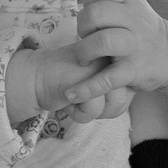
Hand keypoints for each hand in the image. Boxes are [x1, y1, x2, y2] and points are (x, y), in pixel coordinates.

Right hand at [6, 43, 132, 124]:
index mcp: (116, 55)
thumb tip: (124, 97)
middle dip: (104, 108)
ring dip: (91, 111)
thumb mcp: (98, 86)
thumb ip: (118, 90)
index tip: (93, 94)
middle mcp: (110, 54)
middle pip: (123, 98)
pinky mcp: (83, 73)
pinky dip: (78, 113)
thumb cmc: (68, 83)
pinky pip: (93, 109)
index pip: (130, 91)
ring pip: (111, 105)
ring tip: (76, 97)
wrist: (37, 74)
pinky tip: (67, 98)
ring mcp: (98, 60)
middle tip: (84, 99)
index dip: (112, 102)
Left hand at [66, 0, 167, 104]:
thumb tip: (84, 0)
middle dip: (82, 26)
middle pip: (96, 14)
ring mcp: (135, 46)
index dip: (89, 0)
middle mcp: (135, 20)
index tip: (90, 14)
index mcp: (131, 1)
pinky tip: (72, 94)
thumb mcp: (134, 6)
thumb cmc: (142, 29)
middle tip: (85, 37)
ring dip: (83, 52)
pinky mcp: (134, 71)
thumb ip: (111, 0)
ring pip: (101, 42)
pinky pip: (106, 80)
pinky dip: (86, 89)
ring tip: (83, 59)